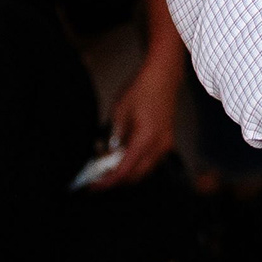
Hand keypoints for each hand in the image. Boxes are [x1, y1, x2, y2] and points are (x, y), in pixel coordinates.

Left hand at [98, 61, 182, 187]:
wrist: (163, 75)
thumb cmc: (142, 89)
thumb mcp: (119, 112)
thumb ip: (114, 137)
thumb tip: (107, 155)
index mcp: (146, 139)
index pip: (125, 170)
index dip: (108, 181)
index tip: (94, 186)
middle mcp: (159, 145)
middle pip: (136, 176)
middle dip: (117, 181)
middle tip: (98, 181)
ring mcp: (166, 144)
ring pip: (145, 171)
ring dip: (127, 174)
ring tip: (108, 171)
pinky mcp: (167, 140)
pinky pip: (151, 161)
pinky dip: (137, 165)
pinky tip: (124, 159)